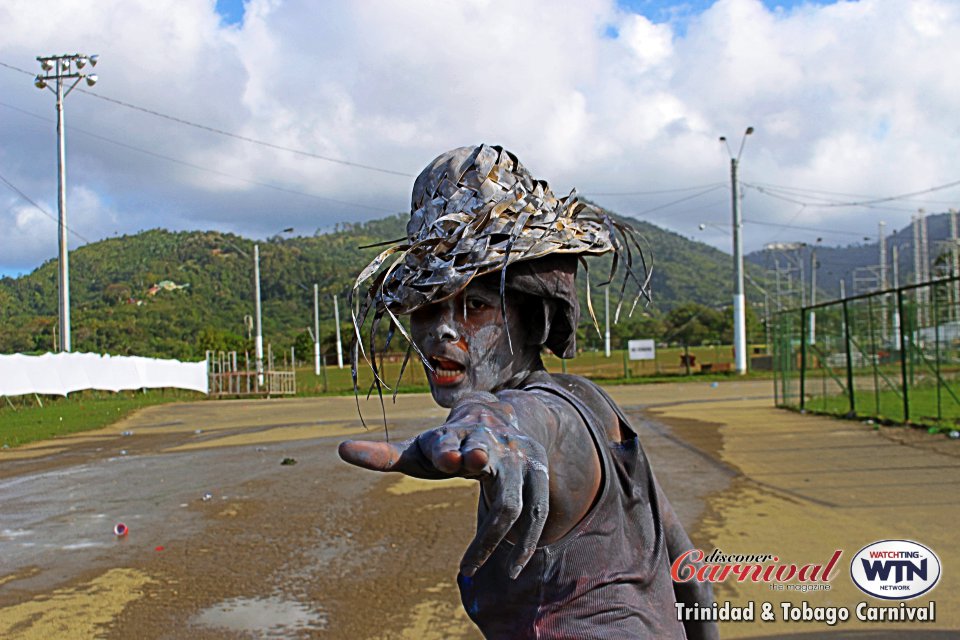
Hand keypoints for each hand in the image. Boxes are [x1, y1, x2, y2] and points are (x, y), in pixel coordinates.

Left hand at [339, 417, 549, 579]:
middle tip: (473, 471)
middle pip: (485, 458)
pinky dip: (524, 542)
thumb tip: (340, 449)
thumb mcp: (419, 450)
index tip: (447, 459)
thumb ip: (383, 455)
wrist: (501, 421)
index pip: (450, 441)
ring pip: (511, 501)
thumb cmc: (449, 446)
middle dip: (479, 469)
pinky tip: (511, 567)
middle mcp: (490, 443)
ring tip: (468, 567)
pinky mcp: (538, 476)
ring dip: (494, 536)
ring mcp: (518, 460)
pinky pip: (536, 513)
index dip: (449, 449)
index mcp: (455, 435)